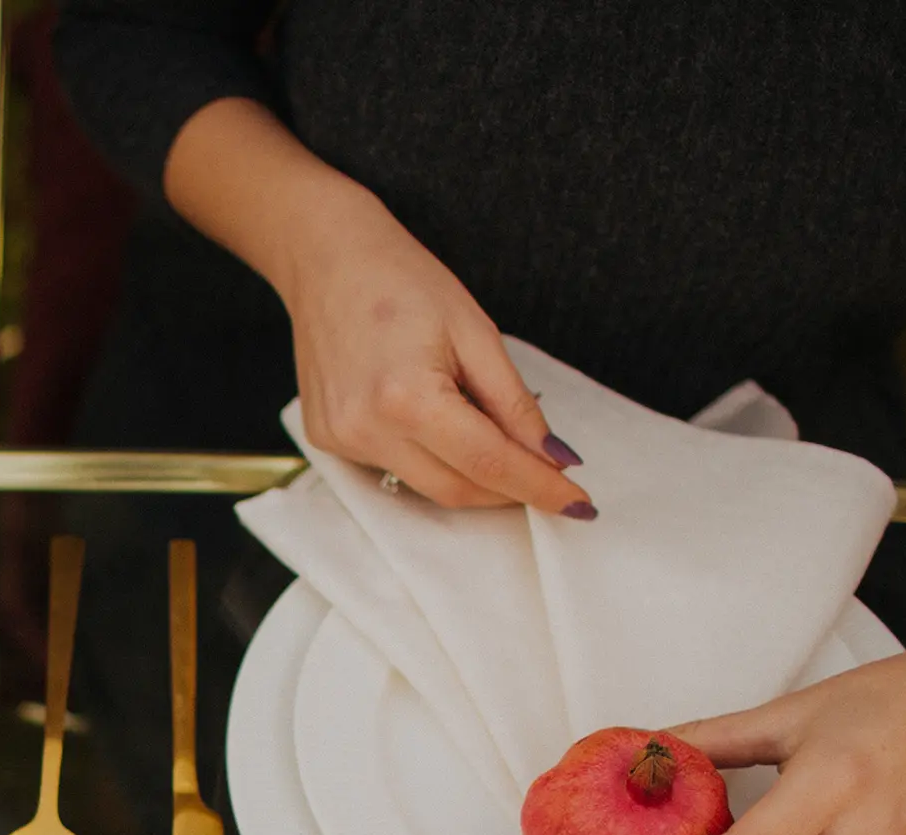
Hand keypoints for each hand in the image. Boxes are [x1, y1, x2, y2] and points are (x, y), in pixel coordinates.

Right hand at [272, 187, 593, 516]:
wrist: (327, 260)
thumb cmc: (403, 282)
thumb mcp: (475, 333)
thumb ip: (513, 404)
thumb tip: (553, 457)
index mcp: (407, 398)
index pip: (489, 463)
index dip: (539, 486)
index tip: (579, 503)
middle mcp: (366, 429)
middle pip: (456, 489)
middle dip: (507, 490)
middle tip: (546, 474)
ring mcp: (340, 440)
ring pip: (424, 486)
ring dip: (468, 473)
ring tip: (483, 427)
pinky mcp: (326, 440)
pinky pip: (391, 468)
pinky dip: (427, 457)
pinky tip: (429, 417)